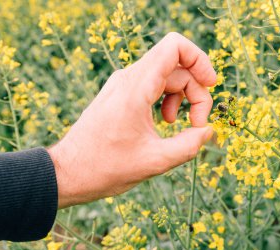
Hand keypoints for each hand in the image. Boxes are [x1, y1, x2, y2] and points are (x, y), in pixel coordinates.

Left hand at [47, 32, 216, 207]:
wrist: (69, 172)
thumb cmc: (105, 168)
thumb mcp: (155, 161)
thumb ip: (188, 145)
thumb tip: (208, 131)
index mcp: (136, 88)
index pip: (174, 47)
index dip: (199, 60)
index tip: (210, 85)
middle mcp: (128, 78)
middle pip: (177, 66)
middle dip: (196, 92)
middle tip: (197, 124)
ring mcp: (123, 84)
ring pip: (166, 75)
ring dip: (182, 97)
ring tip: (176, 124)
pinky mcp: (120, 94)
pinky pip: (153, 85)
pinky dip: (167, 99)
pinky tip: (164, 122)